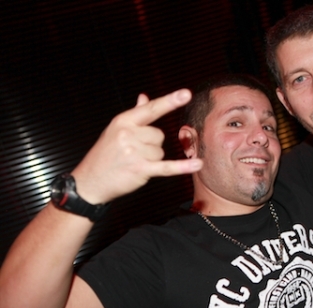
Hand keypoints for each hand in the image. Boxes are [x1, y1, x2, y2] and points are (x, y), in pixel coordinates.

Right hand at [71, 89, 201, 203]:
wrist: (89, 182)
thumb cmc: (104, 156)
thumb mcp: (115, 130)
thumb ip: (134, 114)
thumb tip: (144, 97)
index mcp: (123, 121)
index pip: (151, 109)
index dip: (170, 101)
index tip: (186, 94)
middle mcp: (128, 134)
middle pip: (159, 135)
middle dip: (151, 145)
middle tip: (132, 154)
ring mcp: (134, 151)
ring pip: (161, 152)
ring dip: (152, 160)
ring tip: (132, 163)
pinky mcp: (140, 169)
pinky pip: (167, 166)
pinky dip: (183, 167)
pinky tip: (197, 164)